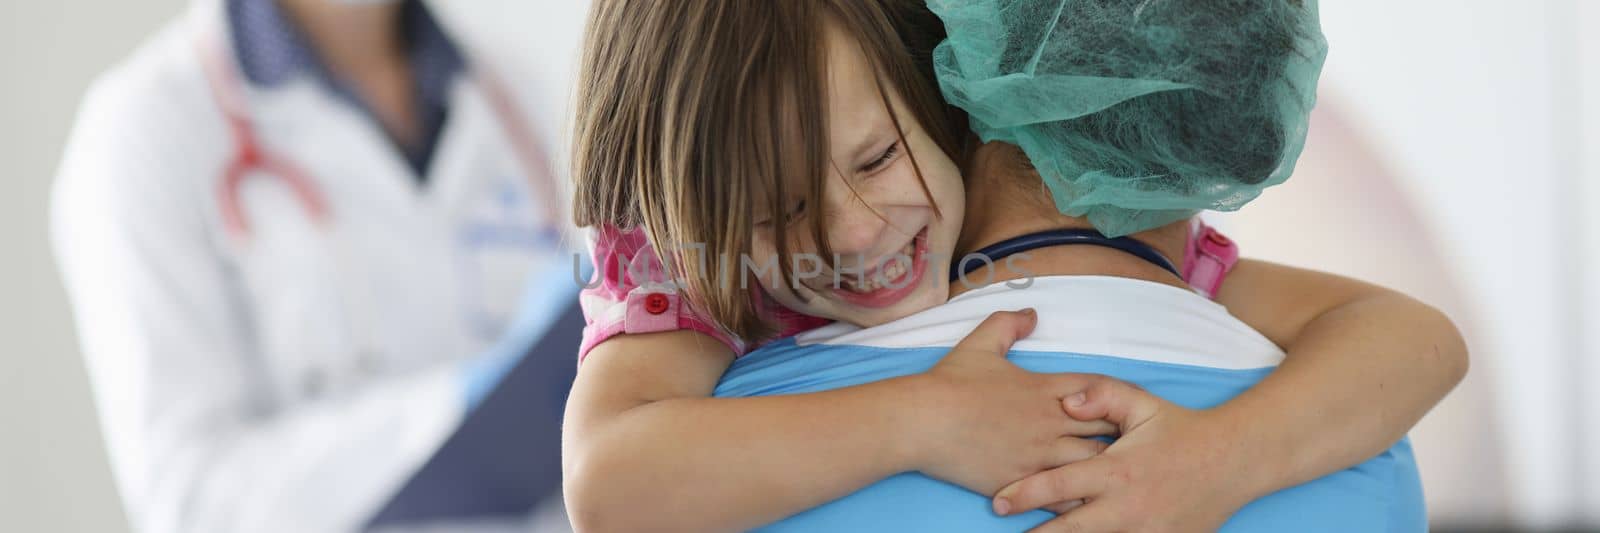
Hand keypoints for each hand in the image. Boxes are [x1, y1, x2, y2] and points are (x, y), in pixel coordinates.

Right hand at [910, 310, 1116, 496]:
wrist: (922, 421)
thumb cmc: (949, 383)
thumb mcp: (980, 343)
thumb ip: (1010, 324)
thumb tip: (1032, 313)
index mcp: (1044, 388)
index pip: (1099, 390)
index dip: (1118, 397)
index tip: (1128, 406)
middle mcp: (1050, 421)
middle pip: (1106, 429)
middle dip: (1122, 435)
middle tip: (1137, 442)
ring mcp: (1039, 454)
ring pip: (1092, 465)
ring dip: (1107, 468)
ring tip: (1121, 476)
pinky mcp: (1023, 481)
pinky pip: (1063, 495)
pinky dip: (1080, 499)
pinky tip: (1089, 502)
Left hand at [993, 379, 1259, 531]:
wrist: (1234, 461)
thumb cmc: (1180, 430)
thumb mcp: (1141, 404)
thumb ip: (1100, 395)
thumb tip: (1065, 400)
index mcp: (1116, 470)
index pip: (1060, 485)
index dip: (1024, 494)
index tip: (997, 502)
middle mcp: (1127, 506)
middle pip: (1069, 528)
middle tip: (1004, 528)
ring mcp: (1144, 530)